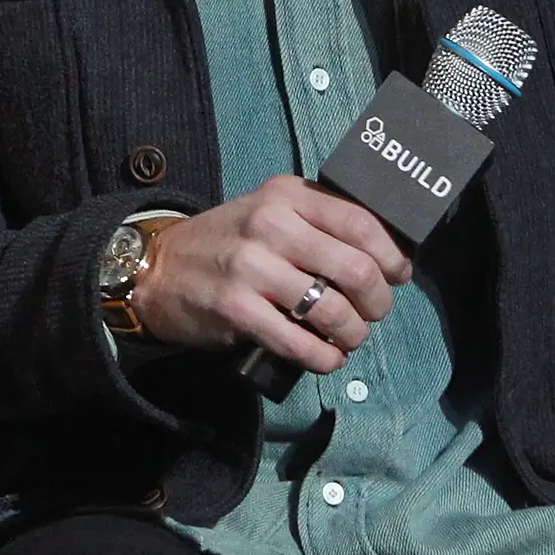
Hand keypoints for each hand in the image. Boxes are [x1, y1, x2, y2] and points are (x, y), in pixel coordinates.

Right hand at [128, 175, 413, 374]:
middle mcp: (269, 225)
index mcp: (284, 195)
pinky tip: (327, 357)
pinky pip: (301, 343)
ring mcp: (250, 267)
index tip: (397, 276)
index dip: (390, 256)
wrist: (158, 269)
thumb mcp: (267, 211)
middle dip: (378, 302)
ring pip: (333, 310)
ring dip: (354, 334)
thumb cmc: (227, 243)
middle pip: (356, 269)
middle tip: (374, 313)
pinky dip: (325, 358)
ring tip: (349, 338)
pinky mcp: (236, 309)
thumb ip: (315, 221)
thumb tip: (382, 256)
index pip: (360, 222)